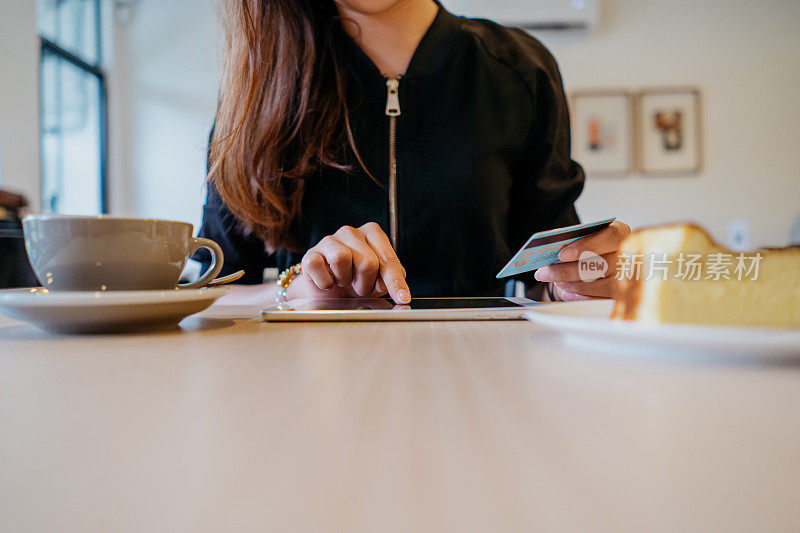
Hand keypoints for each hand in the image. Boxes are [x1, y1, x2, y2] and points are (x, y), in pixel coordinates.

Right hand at [288, 222, 410, 303]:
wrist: (327, 291)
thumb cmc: (356, 281)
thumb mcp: (379, 281)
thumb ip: (391, 282)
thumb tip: (401, 294)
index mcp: (372, 233)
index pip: (388, 259)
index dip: (395, 282)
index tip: (403, 298)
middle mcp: (351, 232)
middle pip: (367, 261)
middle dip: (366, 283)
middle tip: (360, 287)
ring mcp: (329, 240)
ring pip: (342, 259)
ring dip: (346, 280)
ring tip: (345, 282)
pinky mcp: (310, 253)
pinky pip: (318, 266)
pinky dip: (325, 282)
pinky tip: (328, 283)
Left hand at [533, 220, 630, 300]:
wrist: (602, 258)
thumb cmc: (592, 247)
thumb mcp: (585, 238)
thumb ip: (575, 242)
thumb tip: (554, 255)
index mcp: (621, 233)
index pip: (610, 237)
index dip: (586, 246)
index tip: (562, 254)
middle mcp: (632, 254)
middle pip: (604, 265)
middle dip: (570, 270)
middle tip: (546, 273)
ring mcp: (632, 277)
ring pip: (605, 285)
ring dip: (576, 285)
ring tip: (557, 282)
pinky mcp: (625, 295)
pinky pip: (604, 300)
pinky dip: (583, 298)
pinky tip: (567, 294)